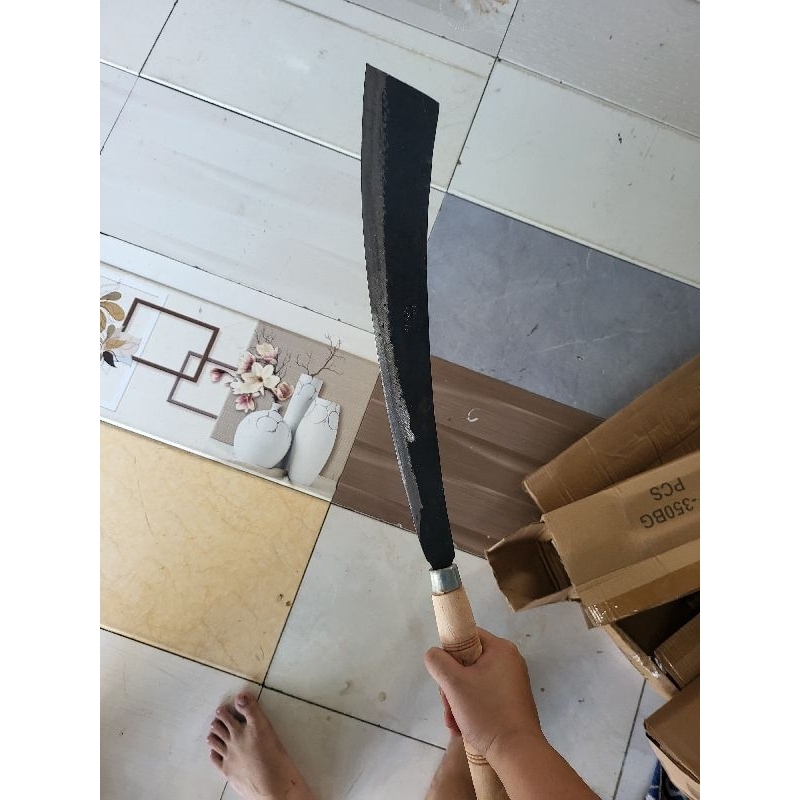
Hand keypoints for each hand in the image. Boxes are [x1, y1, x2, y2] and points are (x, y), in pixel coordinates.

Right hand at [424, 628, 542, 760]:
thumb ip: (438, 662)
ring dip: (458, 701)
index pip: (467, 636)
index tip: (444, 675)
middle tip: (447, 706)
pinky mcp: (513, 702)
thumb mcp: (454, 684)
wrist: (517, 752)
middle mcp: (510, 661)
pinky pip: (485, 696)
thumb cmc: (487, 712)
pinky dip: (471, 709)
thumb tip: (434, 654)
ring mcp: (513, 683)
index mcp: (501, 649)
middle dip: (452, 686)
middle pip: (468, 663)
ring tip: (453, 723)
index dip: (450, 652)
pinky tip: (462, 728)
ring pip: (474, 682)